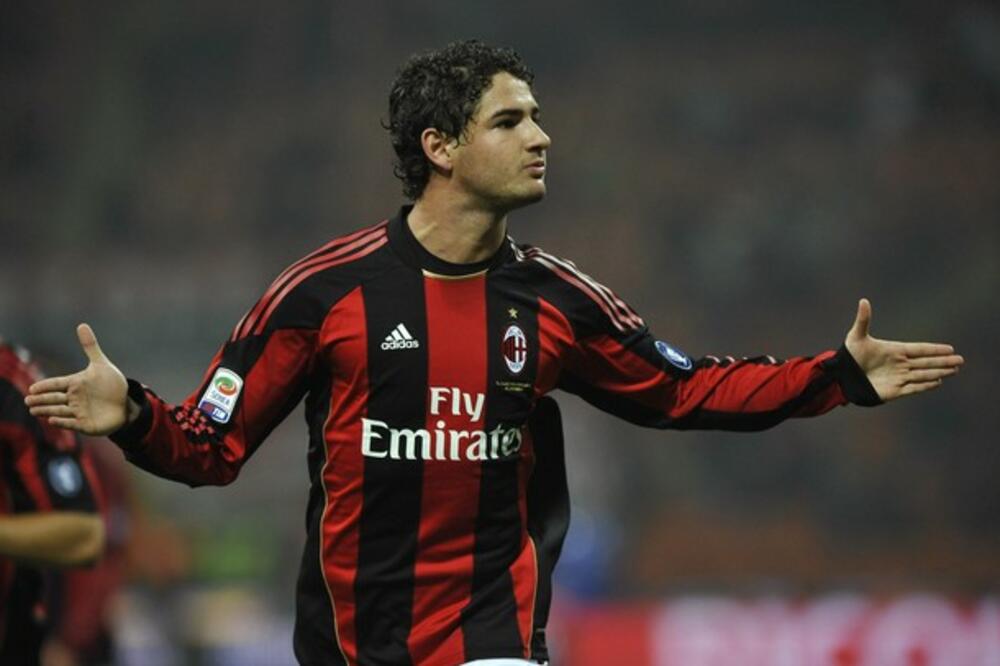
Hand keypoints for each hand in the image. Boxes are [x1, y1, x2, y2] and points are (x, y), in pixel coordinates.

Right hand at [25, 324, 130, 434]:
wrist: (125, 403)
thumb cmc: (111, 384)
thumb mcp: (101, 365)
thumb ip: (91, 346)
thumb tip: (81, 325)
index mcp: (75, 384)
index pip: (56, 384)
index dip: (45, 386)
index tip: (33, 388)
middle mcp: (74, 398)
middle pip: (54, 398)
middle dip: (41, 400)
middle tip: (28, 401)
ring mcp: (79, 412)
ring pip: (59, 410)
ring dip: (46, 410)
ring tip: (34, 411)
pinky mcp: (86, 424)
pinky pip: (72, 423)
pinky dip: (62, 422)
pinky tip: (52, 420)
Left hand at [844, 298, 963, 401]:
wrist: (842, 376)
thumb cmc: (849, 355)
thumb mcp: (856, 336)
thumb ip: (863, 320)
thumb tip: (863, 300)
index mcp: (894, 350)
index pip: (919, 349)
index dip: (934, 349)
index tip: (949, 348)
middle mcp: (900, 364)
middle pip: (926, 362)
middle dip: (943, 361)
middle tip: (960, 360)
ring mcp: (898, 377)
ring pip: (923, 374)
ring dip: (939, 372)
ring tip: (954, 369)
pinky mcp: (894, 391)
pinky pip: (913, 387)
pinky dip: (925, 385)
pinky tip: (938, 381)